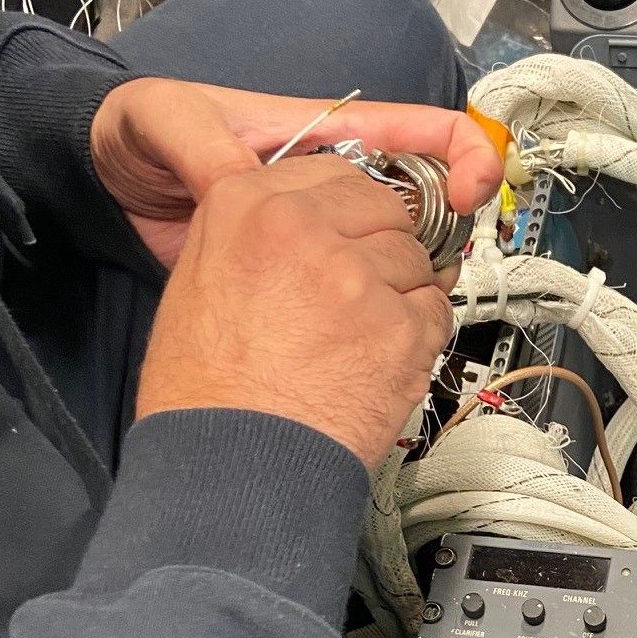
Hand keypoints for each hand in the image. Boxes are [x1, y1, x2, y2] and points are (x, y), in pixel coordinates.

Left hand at [90, 77, 502, 269]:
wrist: (109, 191)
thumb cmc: (138, 139)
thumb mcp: (165, 118)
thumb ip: (205, 145)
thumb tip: (242, 182)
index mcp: (325, 135)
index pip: (420, 134)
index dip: (465, 154)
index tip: (475, 192)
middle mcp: (335, 185)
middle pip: (423, 206)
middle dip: (448, 235)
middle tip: (438, 275)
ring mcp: (321, 233)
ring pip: (398, 254)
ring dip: (417, 279)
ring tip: (412, 308)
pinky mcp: (300, 274)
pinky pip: (354, 291)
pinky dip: (375, 310)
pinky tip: (371, 334)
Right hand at [135, 154, 455, 470]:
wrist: (231, 466)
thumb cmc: (206, 394)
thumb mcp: (200, 282)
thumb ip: (259, 236)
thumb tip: (314, 223)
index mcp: (245, 205)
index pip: (336, 170)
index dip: (352, 209)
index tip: (354, 231)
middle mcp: (303, 228)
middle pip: (386, 207)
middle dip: (384, 245)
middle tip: (363, 290)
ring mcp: (357, 276)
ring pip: (417, 259)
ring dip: (402, 294)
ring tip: (360, 339)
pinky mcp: (398, 326)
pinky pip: (436, 310)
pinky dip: (420, 335)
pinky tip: (379, 362)